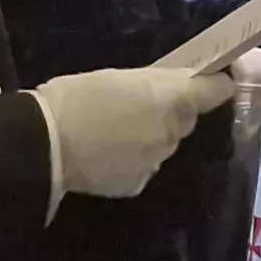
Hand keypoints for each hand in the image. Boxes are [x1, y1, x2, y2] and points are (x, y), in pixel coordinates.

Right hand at [30, 66, 235, 200]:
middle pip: (185, 120)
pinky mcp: (139, 183)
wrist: (43, 143)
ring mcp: (157, 161)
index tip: (215, 82)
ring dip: (150, 138)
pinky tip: (106, 155)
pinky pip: (145, 167)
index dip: (217, 86)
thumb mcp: (120, 77)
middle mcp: (172, 131)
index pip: (216, 91)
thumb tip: (179, 87)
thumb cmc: (77, 97)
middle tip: (137, 107)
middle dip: (170, 114)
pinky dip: (132, 160)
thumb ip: (155, 84)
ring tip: (114, 133)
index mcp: (170, 98)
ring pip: (164, 145)